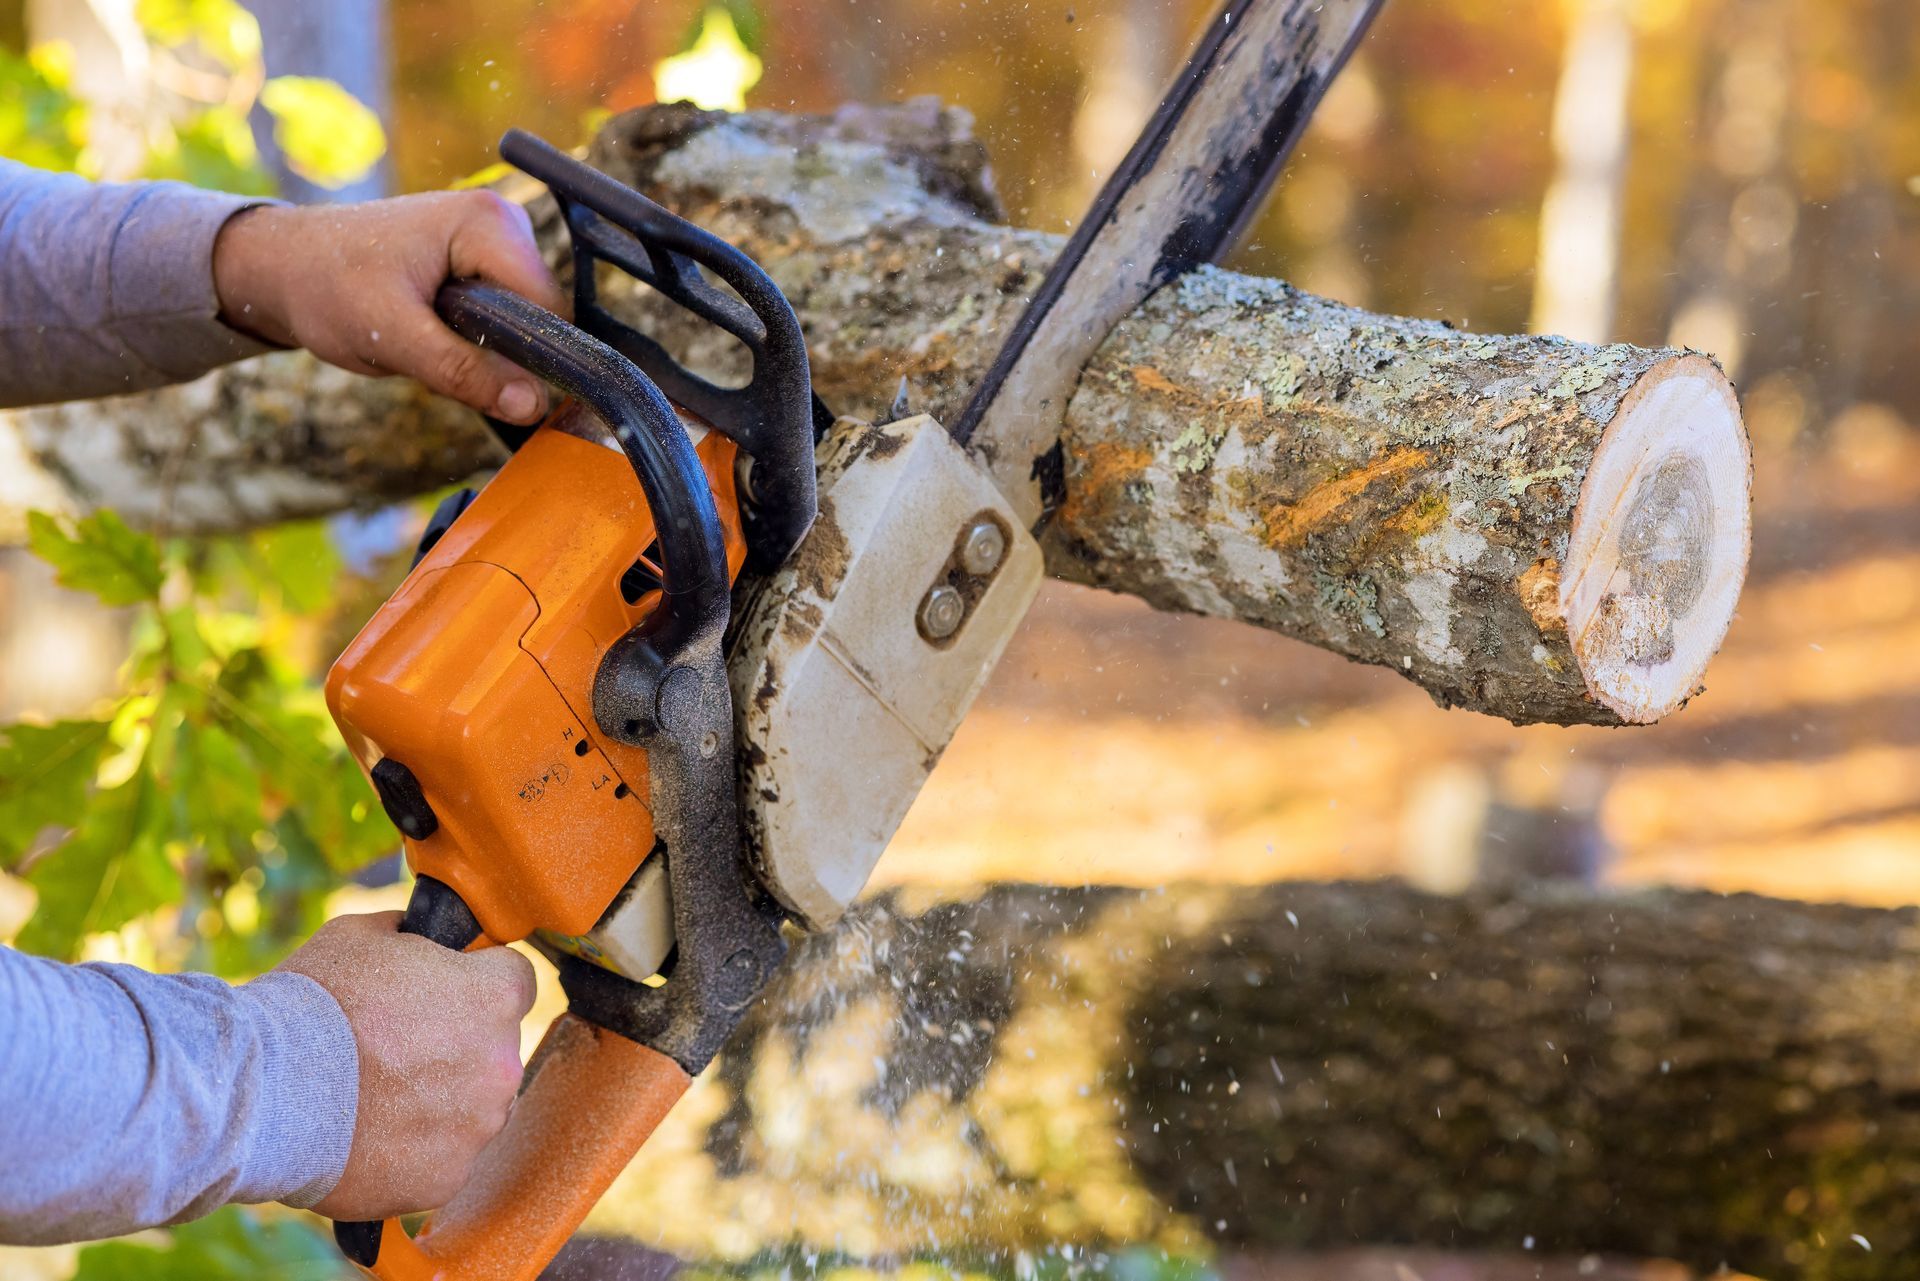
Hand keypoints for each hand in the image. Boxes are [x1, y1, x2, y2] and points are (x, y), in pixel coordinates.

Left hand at [212, 191, 566, 424]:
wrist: (283, 266)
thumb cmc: (325, 286)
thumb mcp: (393, 338)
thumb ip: (466, 373)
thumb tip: (532, 406)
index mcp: (488, 223)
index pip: (550, 310)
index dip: (531, 358)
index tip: (485, 382)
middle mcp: (502, 220)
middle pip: (541, 316)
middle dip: (498, 352)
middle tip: (432, 350)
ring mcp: (494, 236)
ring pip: (523, 321)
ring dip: (482, 348)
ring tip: (424, 337)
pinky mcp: (483, 257)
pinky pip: (504, 315)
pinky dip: (472, 337)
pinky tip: (429, 328)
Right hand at [276, 911, 536, 1219]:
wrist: (265, 1092)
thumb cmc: (314, 1005)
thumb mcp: (362, 936)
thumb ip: (412, 938)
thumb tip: (415, 938)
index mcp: (496, 995)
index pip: (513, 981)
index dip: (474, 983)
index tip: (441, 994)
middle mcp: (503, 1063)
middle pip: (494, 1050)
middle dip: (456, 1047)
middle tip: (395, 1050)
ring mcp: (479, 1126)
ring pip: (472, 1108)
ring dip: (437, 1102)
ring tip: (374, 1097)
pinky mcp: (448, 1178)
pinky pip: (442, 1158)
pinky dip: (413, 1151)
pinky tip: (369, 1136)